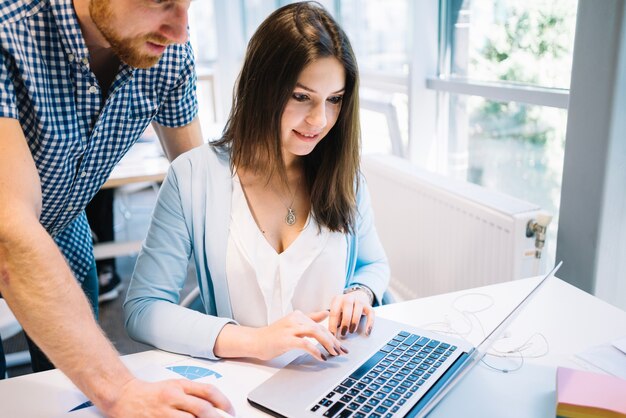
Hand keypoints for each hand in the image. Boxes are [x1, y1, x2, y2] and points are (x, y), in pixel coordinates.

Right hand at [104, 377, 234, 417]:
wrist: (124, 397)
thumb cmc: (152, 393)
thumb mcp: (175, 385)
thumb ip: (194, 394)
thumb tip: (216, 406)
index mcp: (180, 386)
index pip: (208, 391)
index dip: (224, 403)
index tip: (230, 412)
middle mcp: (172, 398)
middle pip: (202, 409)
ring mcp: (164, 413)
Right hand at [253, 310, 347, 360]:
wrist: (256, 341)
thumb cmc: (274, 335)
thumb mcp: (293, 325)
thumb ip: (309, 319)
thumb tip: (326, 313)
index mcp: (298, 315)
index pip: (320, 324)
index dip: (333, 335)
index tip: (342, 345)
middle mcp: (295, 319)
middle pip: (320, 328)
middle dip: (333, 340)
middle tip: (341, 351)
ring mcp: (290, 328)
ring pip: (315, 332)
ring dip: (327, 343)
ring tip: (333, 353)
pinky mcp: (286, 339)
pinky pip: (305, 343)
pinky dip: (315, 350)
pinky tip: (321, 357)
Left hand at [328, 291, 374, 336]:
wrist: (357, 296)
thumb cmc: (344, 308)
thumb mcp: (337, 310)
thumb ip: (334, 320)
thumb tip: (332, 334)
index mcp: (338, 299)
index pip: (334, 312)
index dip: (332, 325)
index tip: (333, 335)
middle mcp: (349, 298)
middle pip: (347, 310)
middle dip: (345, 323)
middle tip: (343, 333)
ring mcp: (359, 301)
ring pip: (358, 311)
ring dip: (354, 323)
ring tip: (352, 331)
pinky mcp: (368, 306)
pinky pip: (370, 314)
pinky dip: (369, 324)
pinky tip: (367, 332)